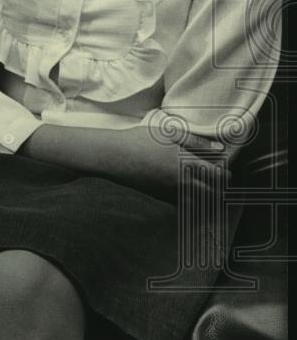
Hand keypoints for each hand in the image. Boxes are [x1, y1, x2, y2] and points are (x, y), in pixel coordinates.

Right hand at [21, 124, 228, 201]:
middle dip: (220, 188)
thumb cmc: (140, 140)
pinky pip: (182, 206)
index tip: (224, 169)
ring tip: (205, 189)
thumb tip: (220, 149)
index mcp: (188, 164)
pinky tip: (186, 194)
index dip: (226, 174)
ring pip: (199, 203)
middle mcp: (182, 182)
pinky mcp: (160, 198)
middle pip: (213, 192)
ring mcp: (171, 192)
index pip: (220, 176)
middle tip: (218, 181)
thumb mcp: (169, 134)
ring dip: (206, 197)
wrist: (113, 156)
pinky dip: (190, 203)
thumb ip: (196, 142)